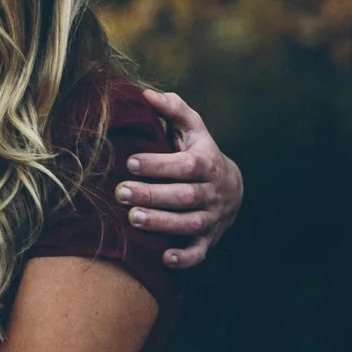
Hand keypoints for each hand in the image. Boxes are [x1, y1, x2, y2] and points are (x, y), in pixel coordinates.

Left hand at [123, 89, 244, 268]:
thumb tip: (145, 93)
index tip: (130, 163)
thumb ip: (172, 109)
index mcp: (206, 163)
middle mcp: (212, 192)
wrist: (231, 186)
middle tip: (121, 192)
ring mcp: (213, 217)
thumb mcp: (192, 128)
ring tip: (133, 219)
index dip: (159, 165)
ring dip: (162, 223)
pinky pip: (200, 252)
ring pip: (190, 224)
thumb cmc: (199, 151)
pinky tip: (164, 258)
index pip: (185, 165)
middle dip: (152, 195)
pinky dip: (185, 258)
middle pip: (184, 196)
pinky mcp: (209, 239)